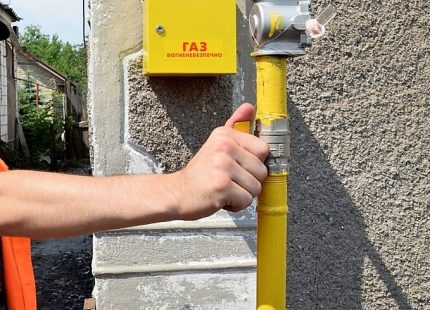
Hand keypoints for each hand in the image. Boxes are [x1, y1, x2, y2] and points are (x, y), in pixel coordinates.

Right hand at [175, 103, 268, 219]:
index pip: (263, 149)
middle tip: (229, 181)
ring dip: (243, 194)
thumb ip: (235, 126)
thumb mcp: (216, 144)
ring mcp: (223, 166)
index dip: (254, 163)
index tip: (238, 167)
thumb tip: (250, 106)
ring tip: (225, 189)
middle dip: (249, 182)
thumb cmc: (200, 173)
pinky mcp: (222, 186)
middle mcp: (224, 147)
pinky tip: (221, 199)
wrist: (177, 192)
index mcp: (225, 136)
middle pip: (262, 171)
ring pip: (256, 187)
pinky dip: (236, 205)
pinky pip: (246, 200)